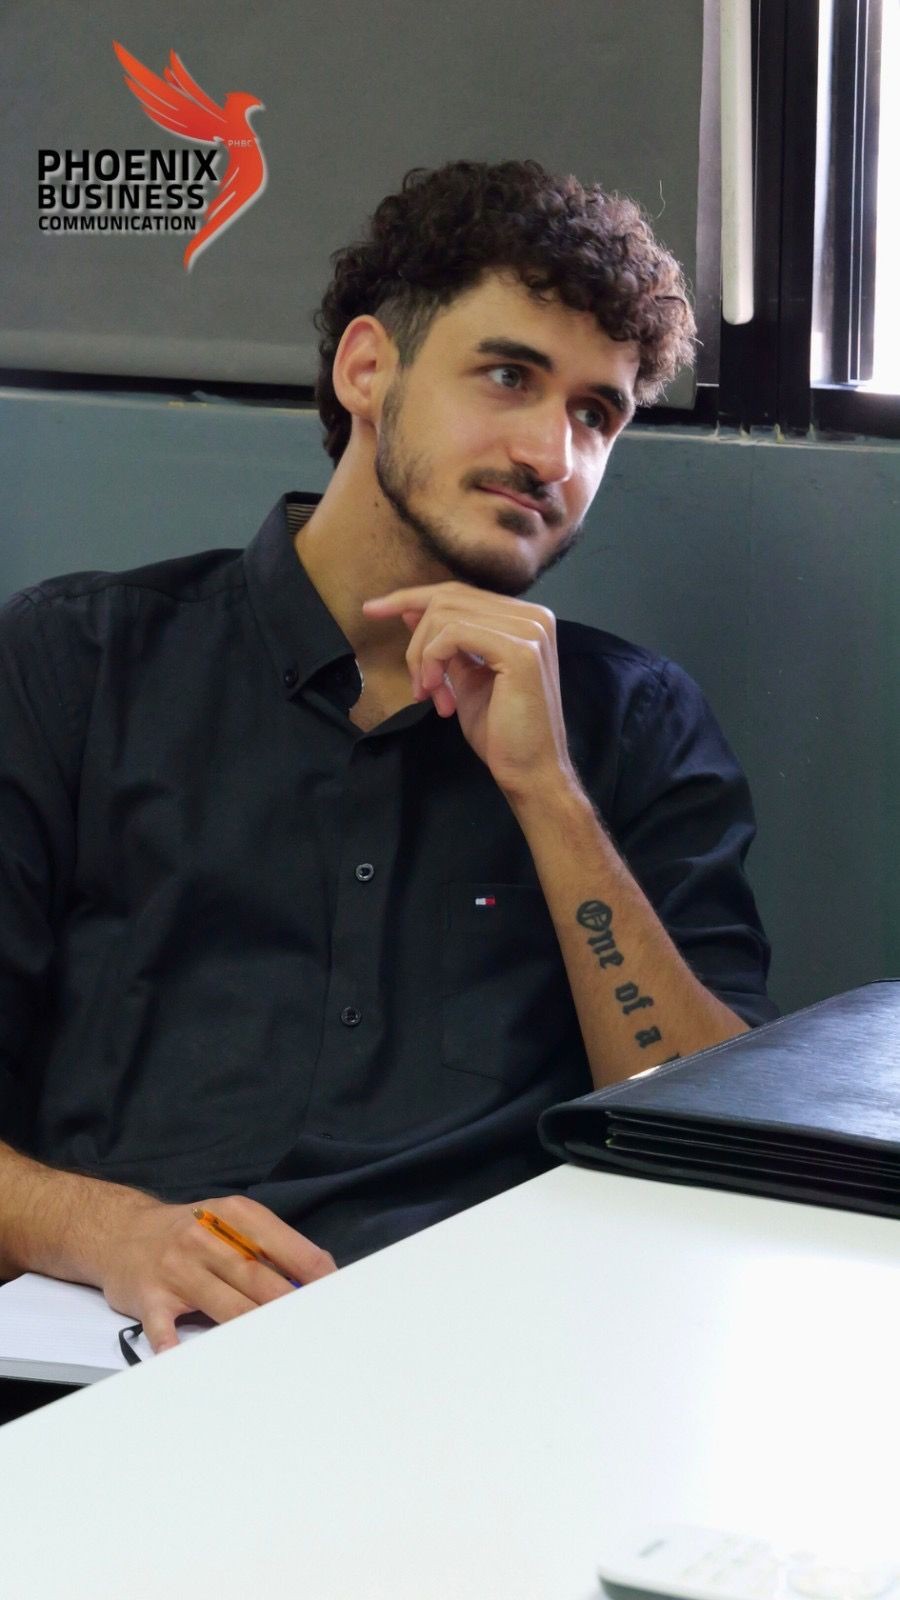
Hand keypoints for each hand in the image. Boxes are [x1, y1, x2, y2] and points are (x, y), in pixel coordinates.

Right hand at [98, 1192, 335, 1352]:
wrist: (119, 1232)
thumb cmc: (189, 1232)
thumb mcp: (228, 1221)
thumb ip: (267, 1245)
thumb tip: (316, 1276)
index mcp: (233, 1215)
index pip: (281, 1243)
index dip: (312, 1270)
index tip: (336, 1294)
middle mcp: (204, 1238)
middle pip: (256, 1276)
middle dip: (288, 1304)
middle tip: (316, 1328)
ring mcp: (176, 1268)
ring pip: (222, 1303)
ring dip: (251, 1327)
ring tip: (279, 1349)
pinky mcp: (148, 1296)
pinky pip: (163, 1326)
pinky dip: (174, 1345)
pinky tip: (187, 1359)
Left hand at [362, 582, 576, 800]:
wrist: (530, 772)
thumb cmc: (501, 733)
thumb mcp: (466, 678)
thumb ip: (447, 644)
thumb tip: (412, 612)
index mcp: (524, 619)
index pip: (459, 593)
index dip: (411, 598)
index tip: (373, 610)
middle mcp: (533, 616)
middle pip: (448, 598)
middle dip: (416, 639)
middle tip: (415, 685)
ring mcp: (529, 629)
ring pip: (446, 614)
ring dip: (423, 656)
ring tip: (427, 694)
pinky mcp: (519, 649)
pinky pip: (453, 633)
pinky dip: (432, 660)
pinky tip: (435, 692)